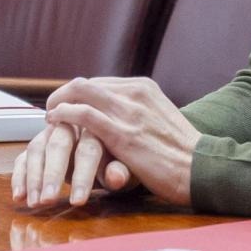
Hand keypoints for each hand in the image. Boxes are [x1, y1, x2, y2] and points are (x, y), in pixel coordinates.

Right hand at [12, 122, 135, 209]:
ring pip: (37, 148)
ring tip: (35, 204)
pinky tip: (19, 197)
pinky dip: (19, 177)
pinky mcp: (38, 145)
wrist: (111, 147)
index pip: (88, 149)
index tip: (78, 202)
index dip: (83, 175)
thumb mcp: (128, 168)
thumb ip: (121, 172)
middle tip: (48, 200)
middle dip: (52, 174)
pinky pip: (23, 157)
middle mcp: (72, 126)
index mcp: (98, 128)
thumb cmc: (121, 159)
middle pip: (59, 144)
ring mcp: (51, 133)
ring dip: (33, 177)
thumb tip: (116, 178)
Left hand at [16, 77, 200, 208]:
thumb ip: (138, 113)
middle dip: (63, 94)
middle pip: (86, 84)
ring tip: (49, 117)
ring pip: (80, 93)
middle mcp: (135, 92)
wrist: (201, 167)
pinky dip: (64, 115)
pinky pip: (83, 115)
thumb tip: (118, 116)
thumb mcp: (160, 119)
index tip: (68, 107)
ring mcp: (128, 111)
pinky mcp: (122, 134)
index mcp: (144, 87)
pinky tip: (54, 122)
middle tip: (52, 110)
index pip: (99, 82)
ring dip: (57, 102)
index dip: (78, 94)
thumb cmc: (180, 151)